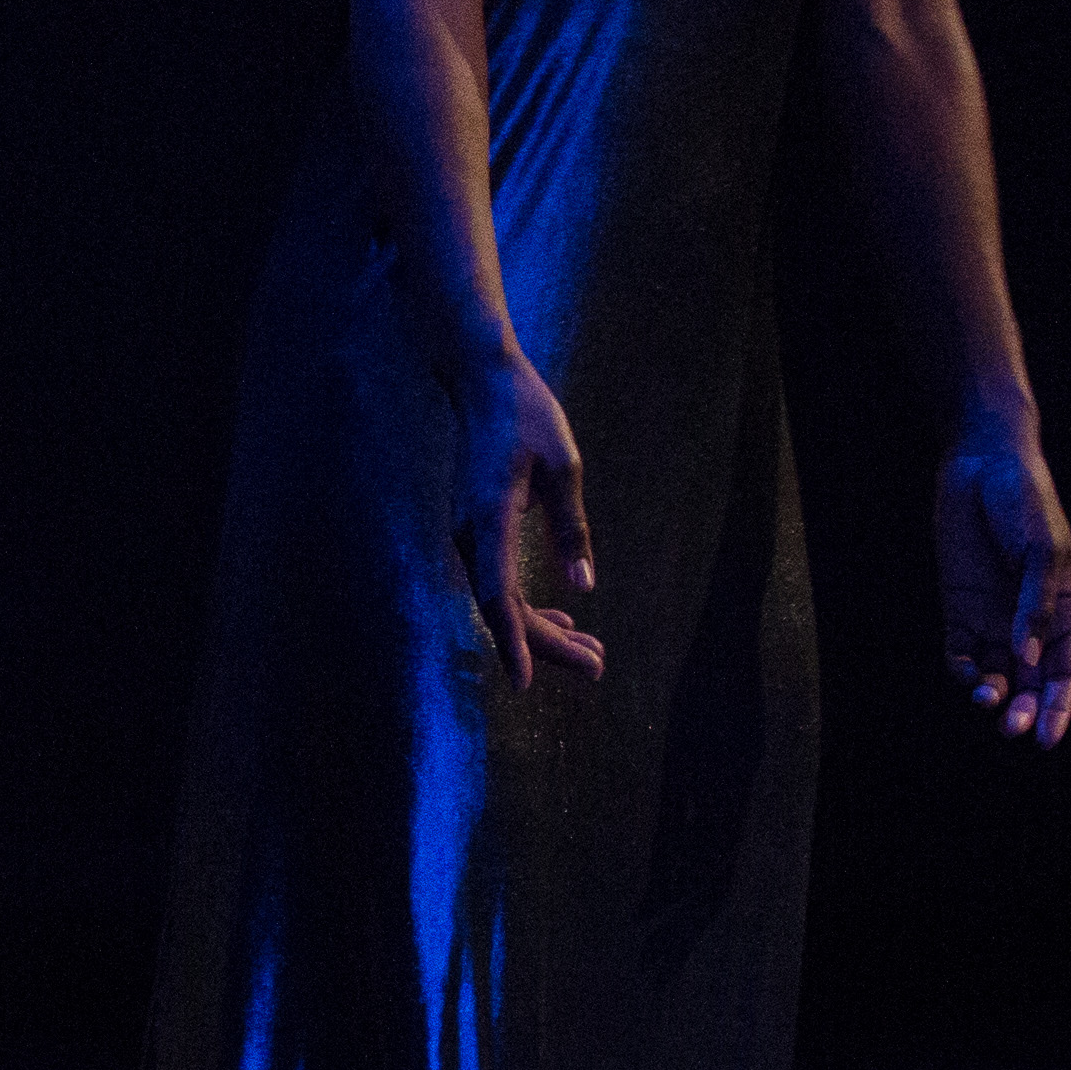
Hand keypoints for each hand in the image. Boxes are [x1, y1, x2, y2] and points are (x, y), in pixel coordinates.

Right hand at [459, 353, 607, 687]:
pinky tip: (560, 617)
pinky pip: (500, 582)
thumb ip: (572, 530)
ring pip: (504, 600)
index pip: (499, 597)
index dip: (513, 643)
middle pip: (506, 609)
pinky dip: (529, 606)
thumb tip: (584, 588)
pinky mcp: (477, 532)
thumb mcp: (564, 467)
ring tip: (591, 652)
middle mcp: (472, 536)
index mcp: (490, 520)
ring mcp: (470, 536)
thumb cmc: (526, 416)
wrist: (482, 383)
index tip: (525, 685)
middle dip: (550, 645)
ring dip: (544, 629)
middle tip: (599, 667)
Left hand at [935, 426, 1070, 742]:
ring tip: (986, 698)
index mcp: (1063, 610)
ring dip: (992, 695)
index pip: (1065, 673)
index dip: (1060, 708)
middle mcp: (1028, 623)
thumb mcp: (1041, 552)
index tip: (1047, 739)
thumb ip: (1034, 604)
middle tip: (1012, 728)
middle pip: (1029, 683)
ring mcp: (992, 618)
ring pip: (995, 674)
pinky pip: (960, 653)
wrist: (981, 466)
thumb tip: (1027, 656)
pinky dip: (962, 670)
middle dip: (1024, 710)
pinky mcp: (958, 609)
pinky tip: (964, 672)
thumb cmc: (1025, 504)